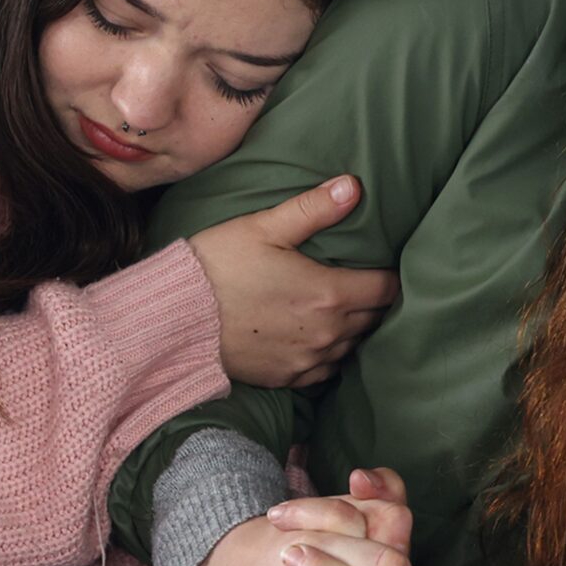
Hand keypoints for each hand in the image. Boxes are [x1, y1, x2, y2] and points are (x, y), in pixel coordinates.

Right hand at [186, 176, 397, 387]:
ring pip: (352, 346)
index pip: (385, 290)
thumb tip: (352, 187)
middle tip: (369, 286)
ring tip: (347, 310)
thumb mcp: (264, 228)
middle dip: (375, 302)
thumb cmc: (218, 266)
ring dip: (355, 329)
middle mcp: (326, 333)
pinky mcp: (287, 378)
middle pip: (373, 319)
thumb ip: (313, 209)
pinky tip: (320, 338)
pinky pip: (326, 369)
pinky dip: (331, 354)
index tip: (387, 268)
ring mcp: (307, 359)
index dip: (391, 277)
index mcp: (328, 294)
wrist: (175, 318)